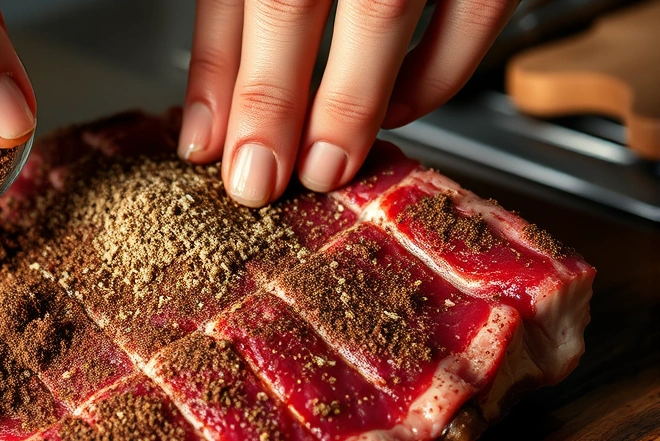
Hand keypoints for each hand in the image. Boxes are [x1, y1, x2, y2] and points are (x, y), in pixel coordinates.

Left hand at [178, 0, 515, 206]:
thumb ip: (236, 3)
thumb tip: (211, 110)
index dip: (216, 72)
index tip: (206, 145)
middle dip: (272, 104)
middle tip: (258, 181)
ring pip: (382, 11)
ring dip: (350, 104)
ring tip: (325, 166)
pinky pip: (477, 9)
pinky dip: (438, 73)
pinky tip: (398, 109)